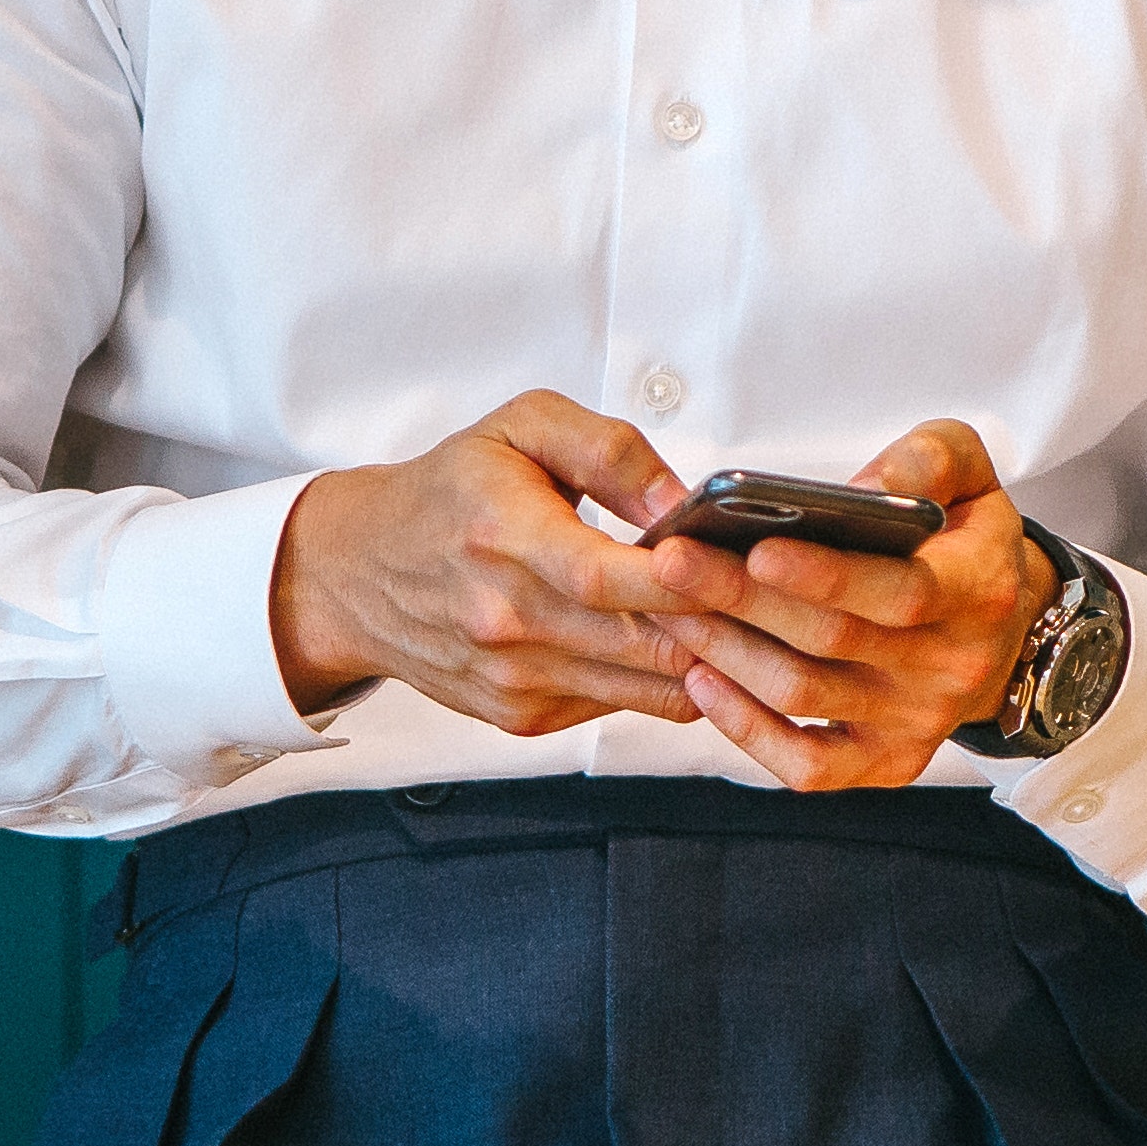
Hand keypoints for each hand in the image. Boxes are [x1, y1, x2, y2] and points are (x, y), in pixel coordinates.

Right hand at [270, 393, 761, 734]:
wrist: (356, 575)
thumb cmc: (447, 491)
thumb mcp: (520, 427)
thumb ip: (610, 449)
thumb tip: (684, 501)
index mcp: (502, 539)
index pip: (611, 578)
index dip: (688, 578)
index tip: (747, 561)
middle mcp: (506, 623)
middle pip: (647, 647)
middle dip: (728, 628)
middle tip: (791, 601)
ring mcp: (516, 682)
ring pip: (650, 691)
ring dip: (711, 663)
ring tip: (757, 623)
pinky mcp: (523, 718)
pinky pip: (623, 708)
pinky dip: (664, 680)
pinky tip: (686, 642)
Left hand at [671, 421, 1048, 793]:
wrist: (1006, 631)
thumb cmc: (965, 540)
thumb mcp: (971, 476)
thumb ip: (928, 459)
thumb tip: (861, 487)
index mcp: (977, 590)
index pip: (901, 589)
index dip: (825, 575)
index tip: (755, 547)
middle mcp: (952, 666)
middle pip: (833, 639)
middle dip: (742, 599)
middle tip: (671, 563)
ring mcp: (918, 722)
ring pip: (806, 694)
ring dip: (727, 652)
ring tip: (670, 607)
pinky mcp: (887, 762)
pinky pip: (809, 765)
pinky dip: (747, 730)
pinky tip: (701, 679)